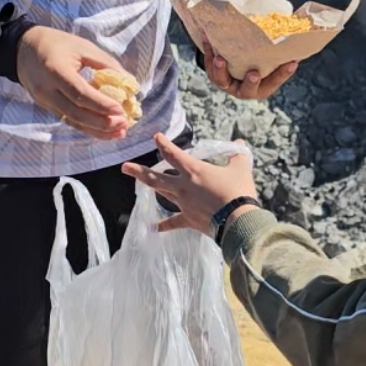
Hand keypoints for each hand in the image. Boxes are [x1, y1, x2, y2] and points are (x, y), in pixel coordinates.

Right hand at [16, 26, 130, 139]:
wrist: (23, 49)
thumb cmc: (58, 44)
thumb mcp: (83, 47)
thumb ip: (106, 64)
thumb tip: (130, 84)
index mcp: (56, 69)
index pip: (79, 92)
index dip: (100, 104)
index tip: (120, 109)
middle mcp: (47, 89)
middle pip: (75, 113)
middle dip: (101, 122)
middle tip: (124, 124)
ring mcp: (45, 101)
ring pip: (72, 121)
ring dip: (97, 131)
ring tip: (119, 133)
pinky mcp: (47, 107)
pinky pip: (68, 120)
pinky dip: (87, 127)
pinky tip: (105, 131)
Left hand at [122, 134, 257, 233]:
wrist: (238, 220)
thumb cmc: (238, 191)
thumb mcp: (240, 169)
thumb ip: (238, 156)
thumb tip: (240, 144)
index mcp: (194, 171)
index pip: (173, 154)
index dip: (163, 144)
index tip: (155, 137)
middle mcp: (183, 186)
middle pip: (156, 177)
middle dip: (139, 171)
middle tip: (124, 167)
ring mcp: (183, 204)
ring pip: (161, 194)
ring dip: (149, 187)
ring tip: (137, 183)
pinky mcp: (188, 220)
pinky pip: (173, 222)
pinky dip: (163, 225)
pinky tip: (153, 228)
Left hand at [203, 38, 297, 100]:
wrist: (230, 68)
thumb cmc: (255, 64)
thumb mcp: (267, 64)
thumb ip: (278, 57)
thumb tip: (300, 40)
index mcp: (261, 89)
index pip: (273, 83)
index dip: (282, 75)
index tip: (292, 63)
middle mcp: (244, 90)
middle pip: (247, 90)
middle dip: (251, 82)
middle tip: (254, 73)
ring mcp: (226, 84)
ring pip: (222, 80)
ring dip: (220, 70)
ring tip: (220, 59)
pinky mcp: (213, 74)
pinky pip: (207, 64)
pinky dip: (207, 50)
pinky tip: (207, 37)